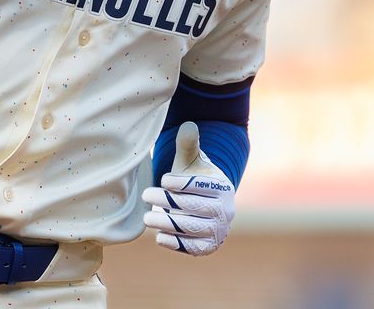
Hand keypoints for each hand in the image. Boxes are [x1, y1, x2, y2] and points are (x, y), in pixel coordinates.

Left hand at [141, 122, 235, 255]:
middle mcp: (226, 211)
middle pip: (195, 207)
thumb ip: (189, 145)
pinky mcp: (208, 247)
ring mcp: (218, 231)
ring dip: (168, 223)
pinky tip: (159, 237)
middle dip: (169, 201)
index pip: (201, 186)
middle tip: (147, 195)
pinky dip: (176, 244)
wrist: (204, 204)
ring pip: (192, 228)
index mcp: (223, 187)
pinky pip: (193, 248)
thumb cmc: (193, 179)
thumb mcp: (192, 161)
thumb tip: (188, 125)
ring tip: (147, 217)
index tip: (163, 179)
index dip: (181, 183)